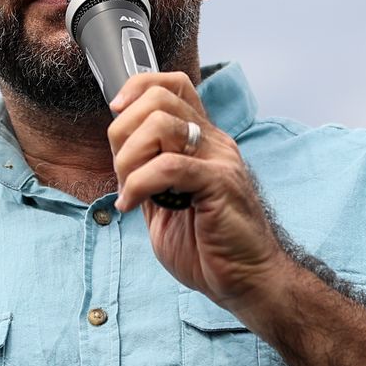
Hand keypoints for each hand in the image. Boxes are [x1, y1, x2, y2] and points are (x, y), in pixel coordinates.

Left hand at [108, 72, 290, 308]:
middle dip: (123, 131)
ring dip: (129, 159)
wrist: (248, 280)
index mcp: (203, 141)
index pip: (173, 84)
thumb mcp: (167, 203)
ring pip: (161, 124)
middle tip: (122, 171)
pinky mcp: (220, 183)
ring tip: (129, 191)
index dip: (138, 89)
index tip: (117, 114)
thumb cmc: (210, 247)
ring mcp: (219, 160)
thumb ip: (149, 175)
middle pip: (159, 98)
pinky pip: (168, 166)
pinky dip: (138, 184)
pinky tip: (133, 205)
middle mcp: (213, 142)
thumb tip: (120, 154)